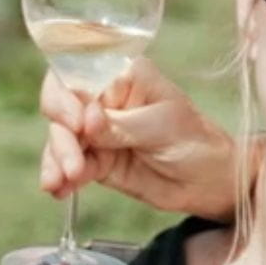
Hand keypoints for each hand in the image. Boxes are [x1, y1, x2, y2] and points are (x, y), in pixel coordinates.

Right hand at [39, 59, 238, 218]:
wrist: (209, 182)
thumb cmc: (195, 141)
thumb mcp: (161, 128)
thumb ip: (120, 125)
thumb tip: (86, 120)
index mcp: (121, 76)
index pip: (77, 73)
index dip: (65, 96)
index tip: (75, 122)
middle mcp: (103, 100)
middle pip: (61, 107)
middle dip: (62, 137)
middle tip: (73, 165)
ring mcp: (97, 131)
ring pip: (61, 139)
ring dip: (56, 160)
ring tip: (61, 183)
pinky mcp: (96, 160)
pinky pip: (68, 166)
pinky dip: (59, 177)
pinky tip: (58, 190)